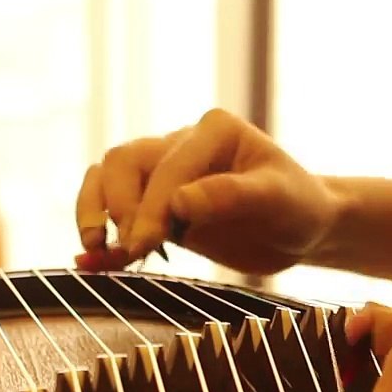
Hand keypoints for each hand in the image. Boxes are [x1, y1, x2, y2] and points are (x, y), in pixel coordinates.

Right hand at [74, 108, 341, 273]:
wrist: (301, 229)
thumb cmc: (297, 206)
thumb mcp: (278, 199)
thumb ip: (232, 195)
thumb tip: (179, 201)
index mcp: (213, 130)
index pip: (168, 164)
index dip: (152, 203)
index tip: (146, 243)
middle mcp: (183, 144)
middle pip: (124, 162)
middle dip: (122, 207)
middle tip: (135, 249)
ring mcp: (165, 174)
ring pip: (109, 176)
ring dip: (96, 210)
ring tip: (98, 249)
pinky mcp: (157, 206)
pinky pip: (115, 209)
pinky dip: (99, 231)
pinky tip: (90, 261)